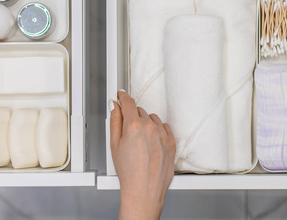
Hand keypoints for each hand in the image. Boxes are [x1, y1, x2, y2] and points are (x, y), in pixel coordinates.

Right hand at [110, 90, 175, 219]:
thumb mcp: (114, 145)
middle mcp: (150, 127)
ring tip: (140, 142)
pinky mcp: (172, 142)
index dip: (123, 97)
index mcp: (134, 125)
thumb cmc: (129, 172)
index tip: (121, 95)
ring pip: (152, 119)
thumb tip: (114, 107)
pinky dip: (157, 131)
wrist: (144, 190)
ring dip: (146, 124)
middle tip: (128, 132)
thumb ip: (115, 121)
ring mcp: (163, 134)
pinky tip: (151, 143)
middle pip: (139, 111)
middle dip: (132, 117)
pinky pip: (164, 128)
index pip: (128, 102)